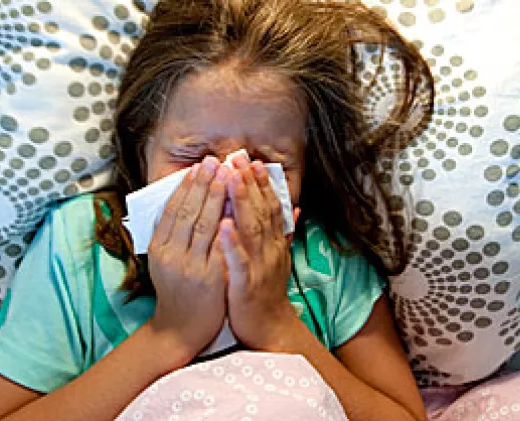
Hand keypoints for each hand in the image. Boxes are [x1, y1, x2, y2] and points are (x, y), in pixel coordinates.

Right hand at [146, 156, 228, 358]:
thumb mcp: (166, 261)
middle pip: (188, 212)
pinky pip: (219, 248)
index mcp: (159, 248)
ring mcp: (190, 266)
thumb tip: (180, 204)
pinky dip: (226, 227)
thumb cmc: (176, 292)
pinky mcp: (209, 278)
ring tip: (225, 175)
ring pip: (203, 225)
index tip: (197, 167)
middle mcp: (171, 254)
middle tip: (214, 161)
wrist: (179, 330)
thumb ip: (172, 235)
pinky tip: (233, 210)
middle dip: (203, 184)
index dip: (186, 186)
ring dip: (215, 198)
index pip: (173, 210)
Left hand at [221, 157, 299, 349]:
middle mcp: (270, 251)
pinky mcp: (246, 284)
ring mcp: (259, 267)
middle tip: (238, 157)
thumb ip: (285, 233)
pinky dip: (232, 242)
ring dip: (242, 202)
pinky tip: (223, 225)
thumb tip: (296, 209)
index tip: (252, 161)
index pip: (270, 207)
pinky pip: (238, 260)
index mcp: (275, 244)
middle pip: (261, 211)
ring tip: (231, 179)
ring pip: (251, 229)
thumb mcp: (279, 259)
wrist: (270, 330)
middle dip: (249, 183)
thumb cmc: (268, 294)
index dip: (261, 184)